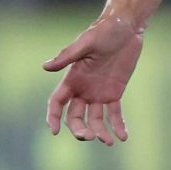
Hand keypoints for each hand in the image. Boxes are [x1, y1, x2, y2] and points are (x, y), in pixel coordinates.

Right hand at [43, 13, 145, 144]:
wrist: (125, 28)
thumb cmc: (102, 32)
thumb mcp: (85, 44)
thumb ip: (67, 56)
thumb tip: (45, 67)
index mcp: (71, 79)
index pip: (56, 102)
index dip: (53, 117)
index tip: (54, 131)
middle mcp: (82, 89)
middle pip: (75, 116)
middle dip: (79, 129)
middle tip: (88, 137)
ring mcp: (98, 93)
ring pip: (94, 119)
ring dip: (99, 131)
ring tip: (109, 141)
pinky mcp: (115, 92)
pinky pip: (114, 113)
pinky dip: (118, 125)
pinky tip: (123, 137)